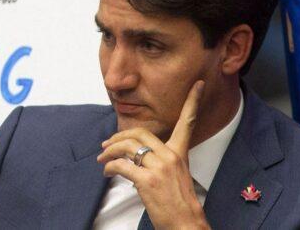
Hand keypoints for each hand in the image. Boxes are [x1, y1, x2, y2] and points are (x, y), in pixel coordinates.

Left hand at [97, 81, 209, 228]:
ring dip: (110, 151)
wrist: (186, 224)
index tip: (197, 84)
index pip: (187, 122)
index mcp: (180, 153)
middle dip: (119, 135)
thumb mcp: (176, 174)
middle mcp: (171, 157)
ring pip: (127, 147)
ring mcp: (159, 168)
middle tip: (107, 144)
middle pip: (140, 132)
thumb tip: (137, 154)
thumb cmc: (179, 202)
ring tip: (102, 159)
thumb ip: (161, 159)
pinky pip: (121, 165)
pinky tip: (107, 172)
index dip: (193, 102)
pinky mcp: (147, 181)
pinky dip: (109, 167)